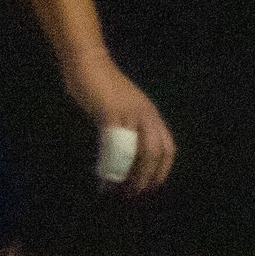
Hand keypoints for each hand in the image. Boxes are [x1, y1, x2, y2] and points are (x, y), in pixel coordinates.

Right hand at [61, 47, 174, 194]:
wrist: (87, 62)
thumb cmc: (100, 83)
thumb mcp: (121, 106)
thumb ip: (126, 125)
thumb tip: (122, 151)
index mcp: (150, 114)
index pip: (167, 147)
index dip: (162, 169)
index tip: (151, 185)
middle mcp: (145, 115)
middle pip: (157, 151)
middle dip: (149, 176)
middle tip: (135, 193)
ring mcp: (129, 114)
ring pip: (140, 151)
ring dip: (131, 174)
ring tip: (119, 189)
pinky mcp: (110, 114)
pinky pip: (116, 144)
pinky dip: (112, 163)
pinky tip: (104, 175)